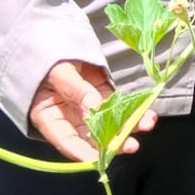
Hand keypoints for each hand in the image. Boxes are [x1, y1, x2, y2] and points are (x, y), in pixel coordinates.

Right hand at [28, 59, 156, 162]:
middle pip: (91, 136)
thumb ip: (75, 89)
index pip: (67, 141)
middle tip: (131, 145)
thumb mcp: (57, 72)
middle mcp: (69, 116)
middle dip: (113, 142)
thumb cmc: (48, 57)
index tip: (101, 158)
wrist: (53, 36)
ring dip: (128, 125)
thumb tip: (93, 108)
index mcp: (49, 116)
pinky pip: (117, 105)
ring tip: (147, 124)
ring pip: (109, 122)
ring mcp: (86, 105)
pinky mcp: (100, 93)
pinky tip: (146, 112)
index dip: (83, 153)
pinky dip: (131, 110)